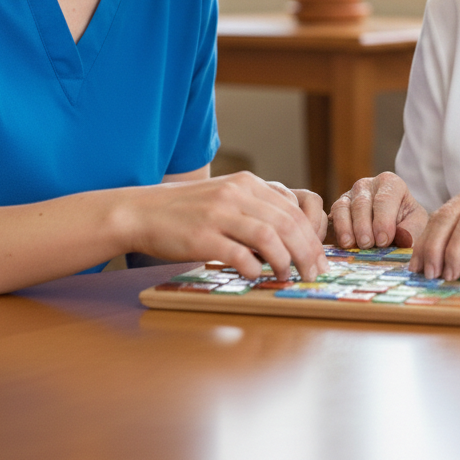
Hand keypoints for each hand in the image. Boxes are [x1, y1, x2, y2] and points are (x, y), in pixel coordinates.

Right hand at [129, 172, 327, 281]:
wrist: (141, 211)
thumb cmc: (187, 210)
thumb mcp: (226, 196)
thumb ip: (256, 208)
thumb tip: (292, 236)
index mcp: (247, 183)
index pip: (293, 209)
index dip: (312, 237)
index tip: (318, 258)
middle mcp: (236, 194)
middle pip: (288, 224)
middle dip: (307, 253)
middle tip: (313, 274)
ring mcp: (219, 214)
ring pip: (269, 238)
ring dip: (286, 262)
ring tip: (289, 276)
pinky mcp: (202, 237)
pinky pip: (240, 255)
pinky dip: (254, 269)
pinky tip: (256, 276)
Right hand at [330, 172, 428, 249]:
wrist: (393, 223)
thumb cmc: (406, 221)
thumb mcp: (416, 222)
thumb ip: (412, 229)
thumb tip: (404, 239)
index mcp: (390, 183)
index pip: (384, 199)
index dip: (383, 221)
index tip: (384, 241)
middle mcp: (367, 185)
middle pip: (362, 204)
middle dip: (364, 226)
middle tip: (367, 244)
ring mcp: (350, 195)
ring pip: (343, 208)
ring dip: (347, 228)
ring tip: (353, 245)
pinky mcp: (338, 208)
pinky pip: (333, 216)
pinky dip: (337, 230)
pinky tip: (344, 244)